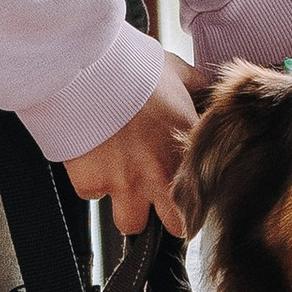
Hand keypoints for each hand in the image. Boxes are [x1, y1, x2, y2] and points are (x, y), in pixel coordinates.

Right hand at [66, 58, 200, 237]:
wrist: (84, 69)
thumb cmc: (130, 66)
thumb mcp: (176, 70)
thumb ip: (196, 86)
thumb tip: (206, 89)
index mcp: (186, 150)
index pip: (207, 195)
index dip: (199, 196)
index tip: (190, 189)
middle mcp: (160, 175)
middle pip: (176, 225)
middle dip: (169, 215)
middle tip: (159, 196)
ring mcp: (124, 184)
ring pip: (132, 224)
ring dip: (129, 208)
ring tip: (124, 184)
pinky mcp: (90, 183)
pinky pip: (92, 195)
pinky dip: (91, 182)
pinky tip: (92, 159)